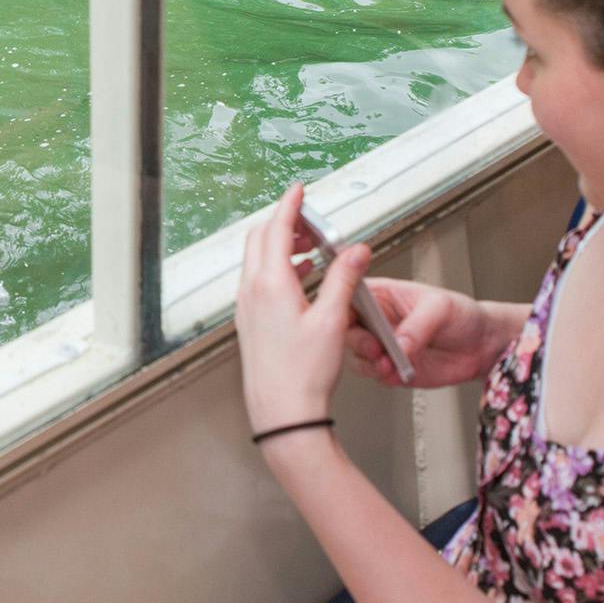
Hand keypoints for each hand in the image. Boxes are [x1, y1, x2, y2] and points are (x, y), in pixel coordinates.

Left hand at [235, 183, 372, 438]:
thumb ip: (344, 279)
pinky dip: (277, 268)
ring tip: (311, 249)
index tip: (298, 189)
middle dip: (284, 223)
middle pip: (260, 239)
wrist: (282, 412)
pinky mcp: (249, 322)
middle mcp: (252, 291)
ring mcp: (247, 307)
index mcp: (270, 284)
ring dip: (281, 246)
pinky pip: (258, 281)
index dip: (289, 205)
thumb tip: (357, 250)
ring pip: (257, 261)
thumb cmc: (304, 373)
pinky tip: (301, 279)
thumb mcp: (333, 320)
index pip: (275, 229)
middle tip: (311, 222)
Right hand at [349, 279, 506, 387]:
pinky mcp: (392, 370)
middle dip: (358, 341)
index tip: (348, 317)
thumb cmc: (461, 314)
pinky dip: (384, 377)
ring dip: (370, 363)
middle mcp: (378, 321)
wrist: (482, 345)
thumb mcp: (441, 307)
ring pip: (358, 357)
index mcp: (382, 296)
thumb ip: (418, 324)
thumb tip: (399, 343)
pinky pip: (378, 376)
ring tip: (387, 364)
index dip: (342, 306)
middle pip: (348, 330)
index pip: (350, 296)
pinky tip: (396, 373)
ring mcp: (383, 347)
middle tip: (374, 347)